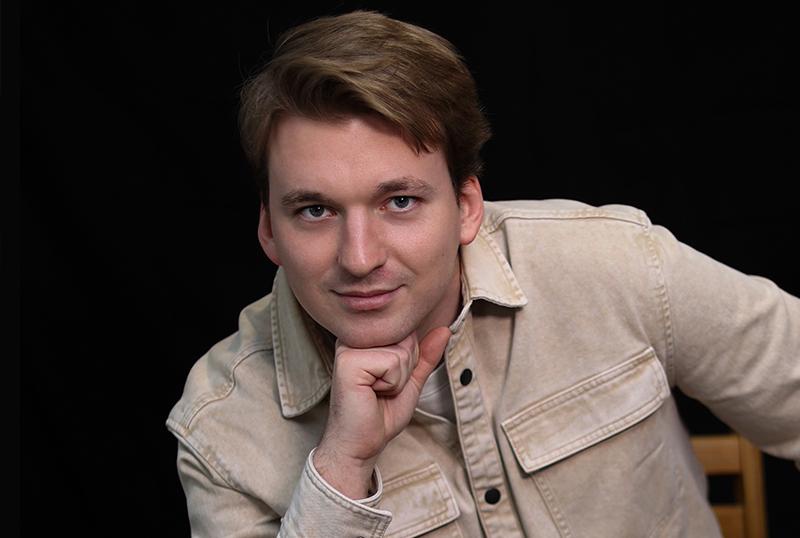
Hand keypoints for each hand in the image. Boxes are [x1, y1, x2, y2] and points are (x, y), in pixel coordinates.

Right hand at [313, 326, 451, 498]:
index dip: (409, 362)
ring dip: (397, 380)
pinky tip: (370, 392)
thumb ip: (425, 355)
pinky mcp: (348, 360)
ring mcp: (349, 346)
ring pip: (401, 352)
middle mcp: (356, 336)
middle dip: (404, 370)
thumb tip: (444, 329)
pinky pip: (392, 363)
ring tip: (376, 391)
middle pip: (406, 339)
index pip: (408, 332)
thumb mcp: (410, 380)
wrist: (360, 444)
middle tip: (381, 389)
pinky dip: (390, 384)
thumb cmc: (380, 413)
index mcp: (367, 337)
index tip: (387, 381)